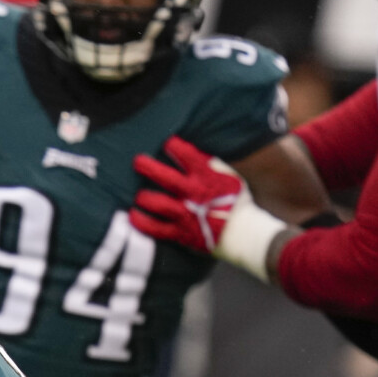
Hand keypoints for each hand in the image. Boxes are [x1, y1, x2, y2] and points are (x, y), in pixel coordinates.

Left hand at [131, 136, 245, 254]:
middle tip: (137, 161)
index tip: (166, 142)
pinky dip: (143, 222)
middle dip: (149, 167)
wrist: (244, 233)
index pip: (186, 154)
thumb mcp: (230, 177)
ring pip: (158, 203)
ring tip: (139, 195)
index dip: (173, 146)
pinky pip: (157, 228)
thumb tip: (194, 153)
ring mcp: (185, 214)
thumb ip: (211, 165)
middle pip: (166, 177)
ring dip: (145, 197)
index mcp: (206, 176)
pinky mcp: (181, 232)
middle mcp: (193, 193)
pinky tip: (133, 215)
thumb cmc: (238, 202)